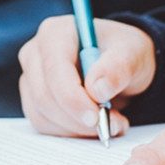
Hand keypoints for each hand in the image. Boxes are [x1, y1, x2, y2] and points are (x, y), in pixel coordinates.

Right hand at [17, 16, 156, 137]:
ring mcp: (30, 78)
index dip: (72, 98)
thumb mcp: (133, 53)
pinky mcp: (33, 100)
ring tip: (110, 122)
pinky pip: (44, 125)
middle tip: (111, 125)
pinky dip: (71, 132)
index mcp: (55, 33)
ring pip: (43, 115)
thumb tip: (97, 90)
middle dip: (78, 118)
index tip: (96, 117)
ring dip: (77, 128)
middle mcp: (35, 53)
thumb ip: (119, 67)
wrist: (120, 67)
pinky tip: (93, 125)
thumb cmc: (124, 53)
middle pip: (44, 96)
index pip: (55, 70)